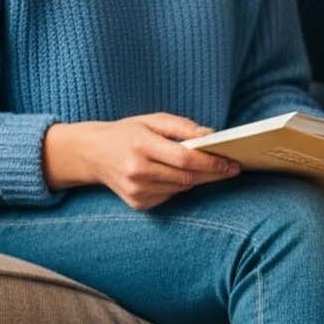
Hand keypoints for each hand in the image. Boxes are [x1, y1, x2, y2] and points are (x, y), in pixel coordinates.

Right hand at [42, 115, 240, 210]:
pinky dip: (179, 185)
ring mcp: (137, 191)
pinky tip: (176, 175)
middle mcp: (138, 171)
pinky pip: (170, 195)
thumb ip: (183, 127)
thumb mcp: (152, 120)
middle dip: (213, 173)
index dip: (211, 162)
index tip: (231, 162)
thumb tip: (211, 135)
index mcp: (141, 146)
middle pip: (187, 176)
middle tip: (232, 168)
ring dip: (197, 178)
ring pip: (182, 187)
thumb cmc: (126, 133)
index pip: (185, 158)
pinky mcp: (138, 203)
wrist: (91, 153)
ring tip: (210, 168)